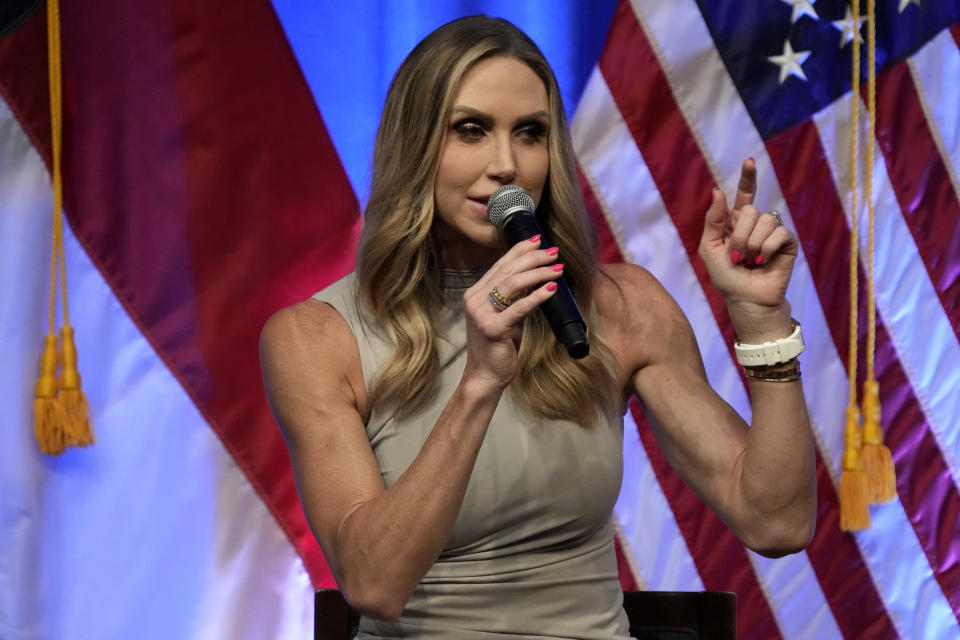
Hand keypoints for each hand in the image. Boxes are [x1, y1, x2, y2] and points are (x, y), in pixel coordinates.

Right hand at [461, 238, 561, 391]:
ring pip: (512, 284)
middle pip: (507, 270)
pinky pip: (518, 308)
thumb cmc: (499, 347)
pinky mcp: (492, 329)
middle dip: (533, 258)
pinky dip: (537, 296)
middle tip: (554, 252)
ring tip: (557, 268)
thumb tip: (537, 275)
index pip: (500, 265)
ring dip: (538, 273)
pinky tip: (551, 289)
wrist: (486, 376)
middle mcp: (474, 300)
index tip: (539, 241)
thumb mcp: (506, 316)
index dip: (520, 250)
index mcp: (475, 294)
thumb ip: (514, 297)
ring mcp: (481, 314)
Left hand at [698, 159, 797, 339]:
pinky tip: (763, 261)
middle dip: (739, 235)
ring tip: (749, 261)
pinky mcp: (787, 243)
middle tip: (736, 256)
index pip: (745, 195)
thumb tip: (718, 190)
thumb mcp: (710, 248)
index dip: (748, 178)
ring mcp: (773, 233)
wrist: (746, 299)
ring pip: (765, 221)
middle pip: (751, 210)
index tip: (749, 161)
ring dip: (752, 244)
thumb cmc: (726, 277)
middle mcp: (756, 225)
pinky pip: (779, 233)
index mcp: (737, 223)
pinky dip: (766, 248)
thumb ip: (713, 220)